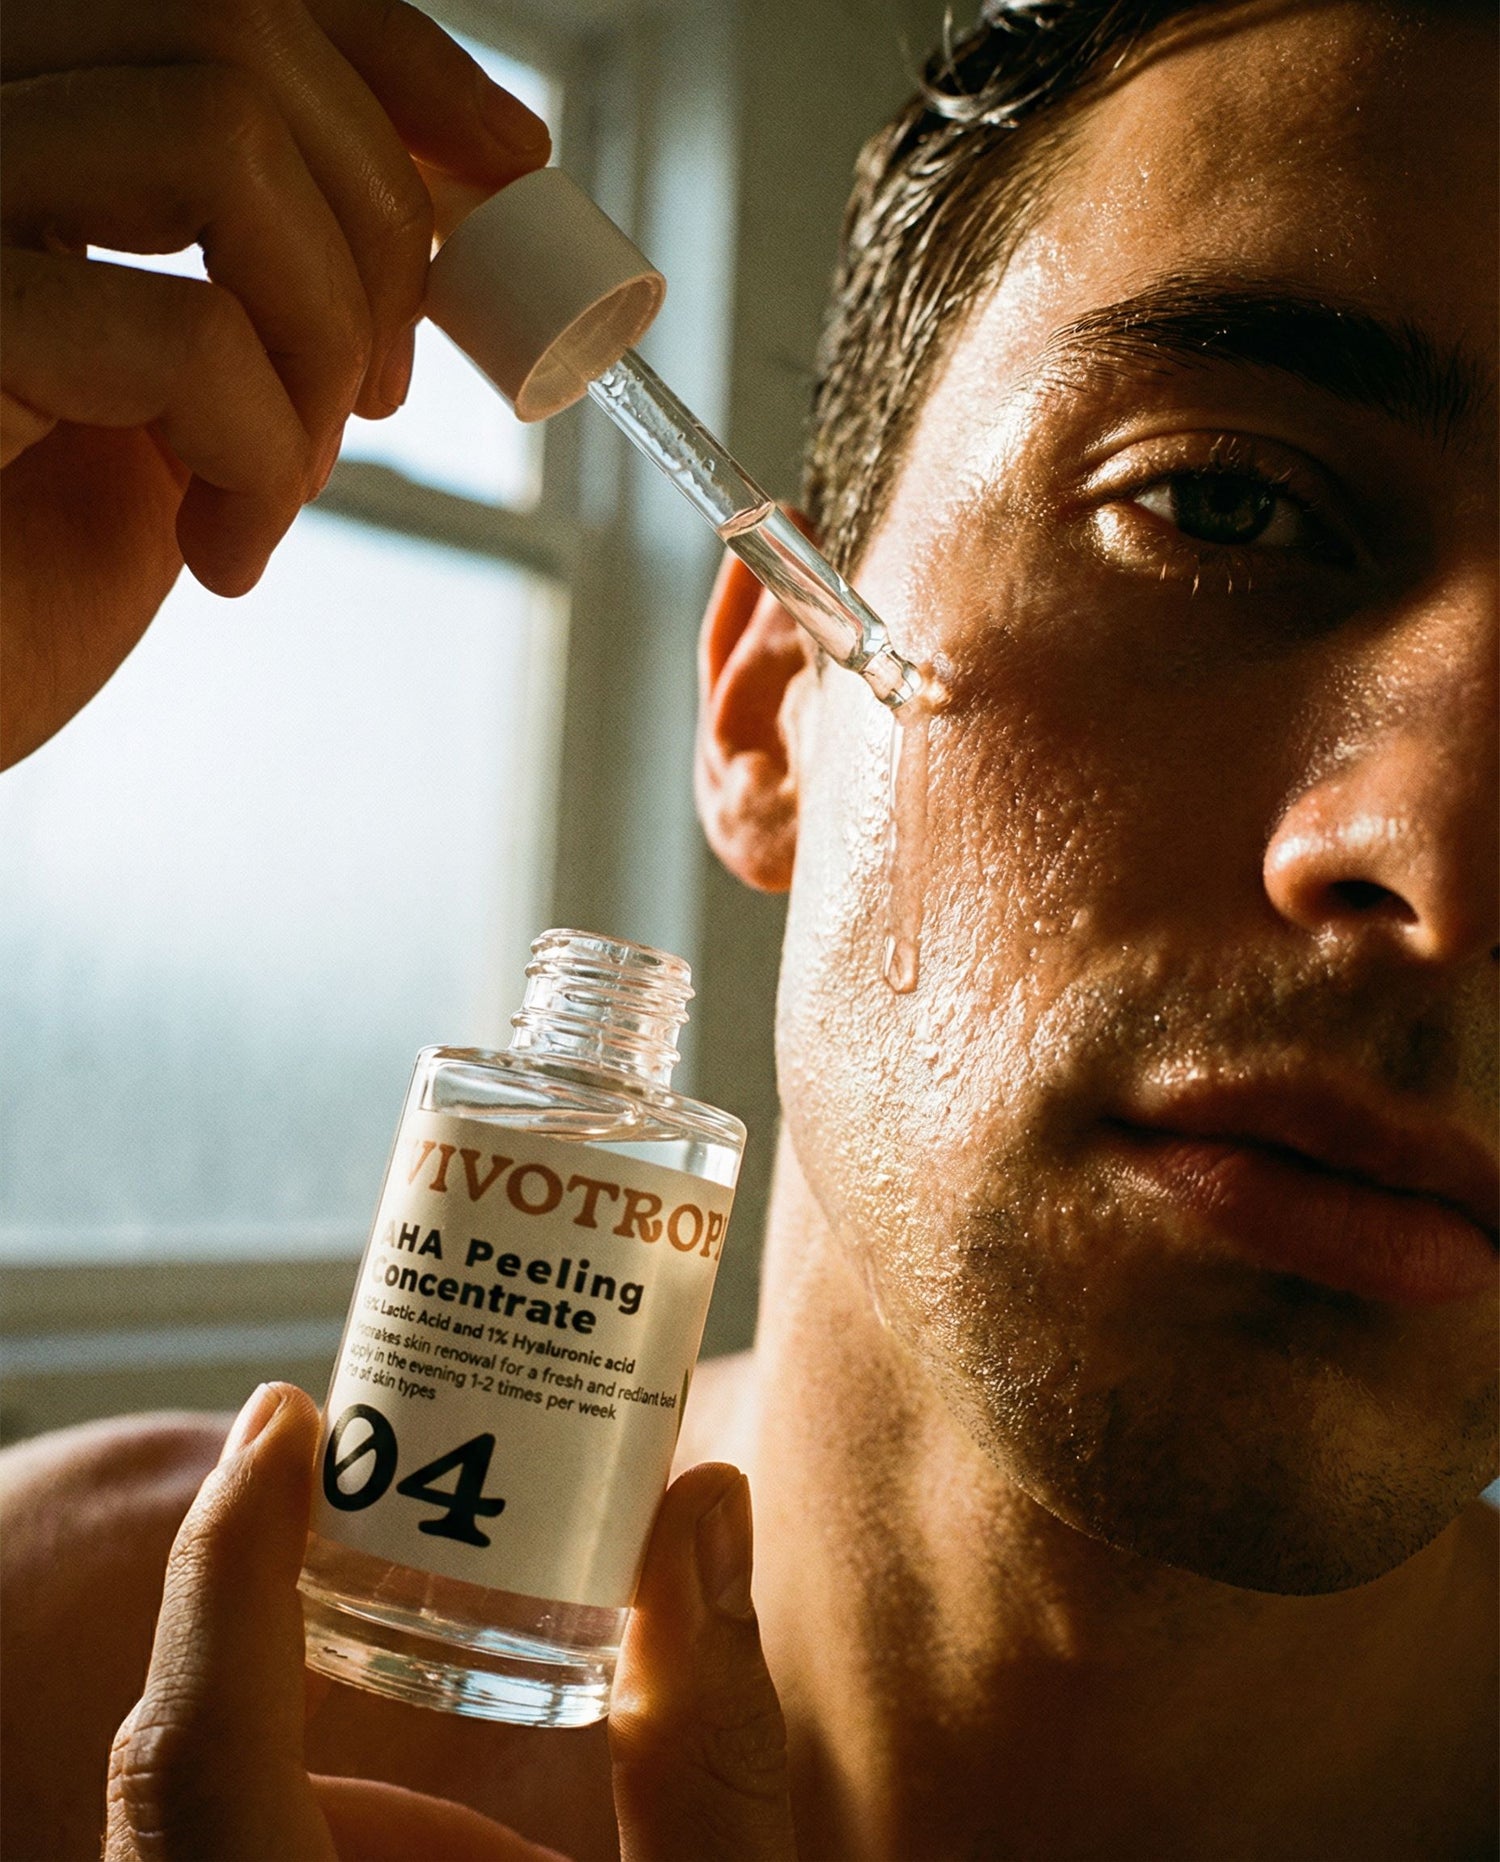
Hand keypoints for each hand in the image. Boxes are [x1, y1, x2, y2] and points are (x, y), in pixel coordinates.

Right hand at [0, 0, 549, 768]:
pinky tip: (220, 550)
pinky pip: (184, 327)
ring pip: (222, 132)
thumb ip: (264, 276)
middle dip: (380, 220)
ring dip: (321, 333)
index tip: (509, 161)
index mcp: (17, 116)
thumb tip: (435, 201)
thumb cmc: (14, 576)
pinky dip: (261, 455)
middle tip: (377, 392)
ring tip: (281, 478)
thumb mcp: (174, 396)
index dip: (389, 52)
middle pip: (235, 24)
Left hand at [104, 1384, 798, 1859]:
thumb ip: (709, 1739)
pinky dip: (283, 1776)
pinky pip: (227, 1856)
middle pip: (180, 1780)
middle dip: (252, 1604)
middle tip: (337, 1453)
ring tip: (388, 1595)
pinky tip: (384, 1740)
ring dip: (282, 1707)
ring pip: (202, 1823)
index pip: (196, 1765)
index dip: (218, 1569)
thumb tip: (703, 1502)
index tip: (283, 1418)